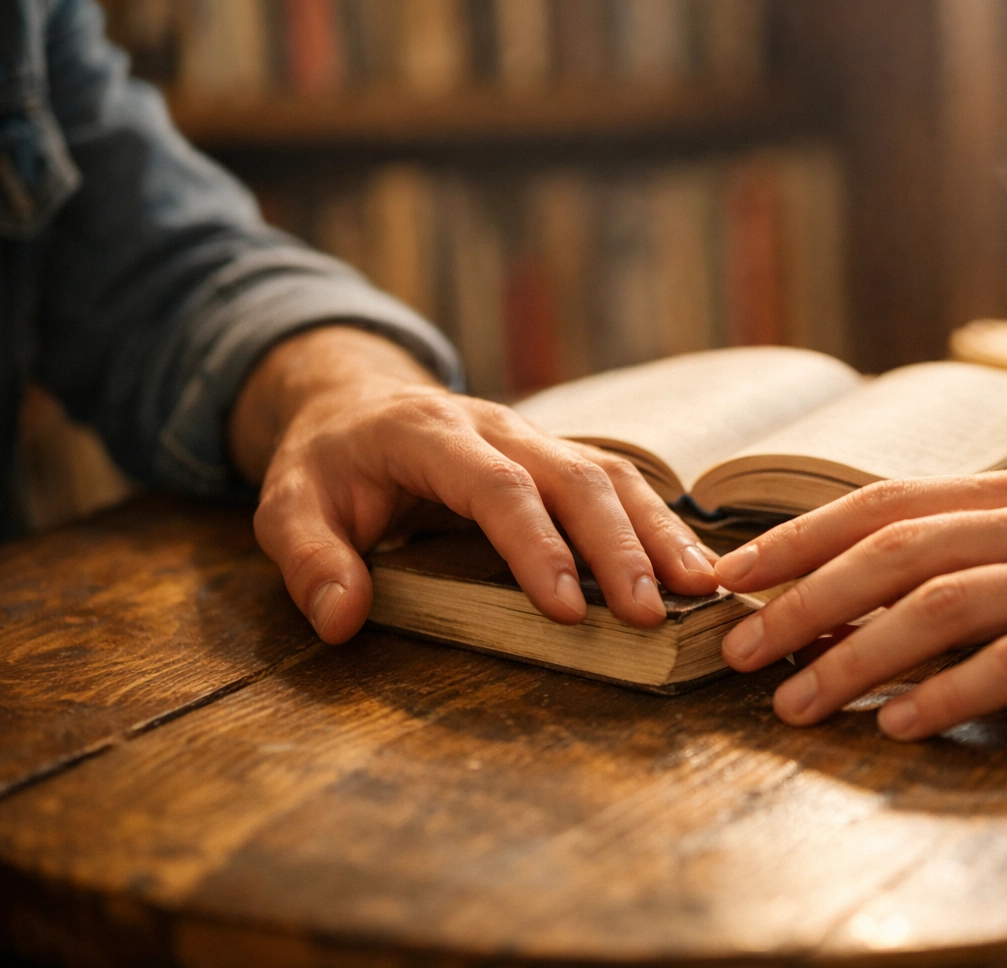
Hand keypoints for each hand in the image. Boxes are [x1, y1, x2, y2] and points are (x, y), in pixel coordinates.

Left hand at [230, 327, 717, 642]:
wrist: (358, 404)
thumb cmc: (329, 464)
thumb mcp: (288, 506)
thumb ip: (310, 559)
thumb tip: (341, 620)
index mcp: (432, 435)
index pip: (497, 486)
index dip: (536, 545)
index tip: (567, 610)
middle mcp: (499, 429)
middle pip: (576, 476)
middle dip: (619, 545)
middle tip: (651, 613)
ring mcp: (537, 439)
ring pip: (612, 474)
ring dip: (658, 532)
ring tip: (698, 590)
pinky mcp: (558, 460)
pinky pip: (620, 484)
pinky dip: (659, 525)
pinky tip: (690, 570)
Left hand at [713, 465, 1006, 739]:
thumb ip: (995, 544)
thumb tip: (893, 583)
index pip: (884, 500)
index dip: (798, 535)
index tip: (732, 574)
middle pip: (894, 549)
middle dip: (802, 599)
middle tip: (739, 649)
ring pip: (942, 605)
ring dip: (857, 656)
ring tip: (799, 702)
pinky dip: (952, 694)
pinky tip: (905, 724)